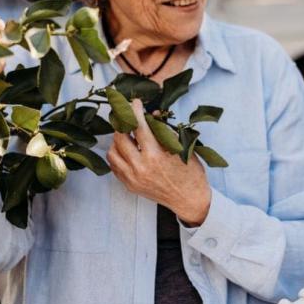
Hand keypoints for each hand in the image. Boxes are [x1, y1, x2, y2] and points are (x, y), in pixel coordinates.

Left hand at [106, 99, 211, 224]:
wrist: (189, 200)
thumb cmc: (190, 173)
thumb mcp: (182, 148)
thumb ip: (164, 130)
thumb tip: (151, 114)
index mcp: (156, 156)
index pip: (138, 127)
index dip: (135, 111)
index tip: (135, 102)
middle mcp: (141, 168)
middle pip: (120, 137)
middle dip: (123, 123)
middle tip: (128, 117)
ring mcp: (133, 178)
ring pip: (113, 152)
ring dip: (118, 140)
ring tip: (128, 135)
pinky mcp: (130, 185)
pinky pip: (114, 166)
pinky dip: (118, 154)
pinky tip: (126, 150)